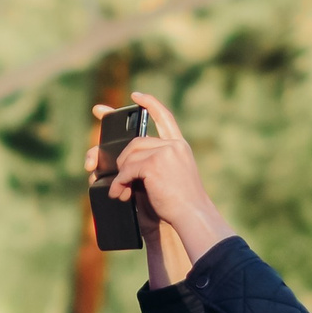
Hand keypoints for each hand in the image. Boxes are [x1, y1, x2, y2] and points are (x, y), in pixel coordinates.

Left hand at [89, 92, 233, 269]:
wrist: (192, 216)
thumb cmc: (180, 206)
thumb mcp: (170, 179)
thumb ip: (154, 165)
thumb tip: (123, 167)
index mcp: (179, 147)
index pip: (164, 117)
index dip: (150, 104)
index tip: (136, 96)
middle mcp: (174, 146)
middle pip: (136, 143)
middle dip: (121, 160)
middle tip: (119, 179)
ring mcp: (165, 152)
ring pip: (129, 156)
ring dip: (120, 176)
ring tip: (122, 192)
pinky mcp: (154, 164)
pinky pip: (126, 170)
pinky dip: (119, 184)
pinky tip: (120, 194)